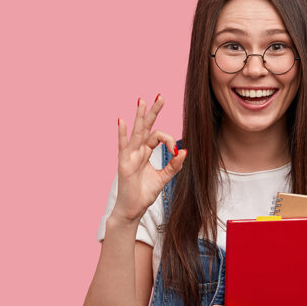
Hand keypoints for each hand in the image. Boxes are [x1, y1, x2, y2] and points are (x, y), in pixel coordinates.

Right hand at [110, 95, 187, 222]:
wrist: (133, 209)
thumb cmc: (144, 193)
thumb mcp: (164, 178)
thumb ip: (174, 165)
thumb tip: (184, 150)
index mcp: (146, 152)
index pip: (158, 136)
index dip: (169, 140)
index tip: (176, 150)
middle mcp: (137, 150)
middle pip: (146, 126)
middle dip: (153, 111)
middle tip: (160, 96)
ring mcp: (130, 155)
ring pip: (136, 132)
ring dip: (139, 116)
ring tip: (142, 100)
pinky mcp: (124, 163)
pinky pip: (123, 146)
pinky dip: (122, 134)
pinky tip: (122, 121)